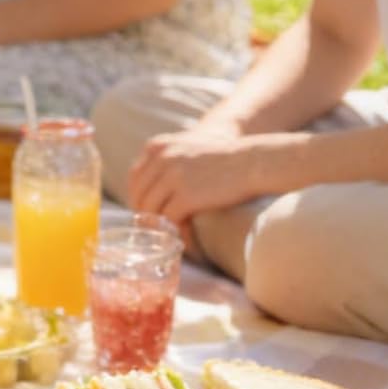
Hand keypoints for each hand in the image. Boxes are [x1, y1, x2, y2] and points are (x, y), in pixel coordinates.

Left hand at [127, 125, 265, 228]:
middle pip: (139, 195)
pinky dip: (176, 233)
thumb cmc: (224, 159)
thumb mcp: (186, 148)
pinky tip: (185, 241)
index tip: (145, 213)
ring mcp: (172, 177)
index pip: (135, 178)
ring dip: (159, 228)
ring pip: (151, 210)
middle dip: (145, 216)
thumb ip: (165, 161)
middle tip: (155, 231)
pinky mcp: (186, 196)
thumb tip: (150, 190)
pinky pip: (169, 221)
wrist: (253, 162)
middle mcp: (160, 159)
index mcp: (157, 147)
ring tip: (169, 239)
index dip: (138, 198)